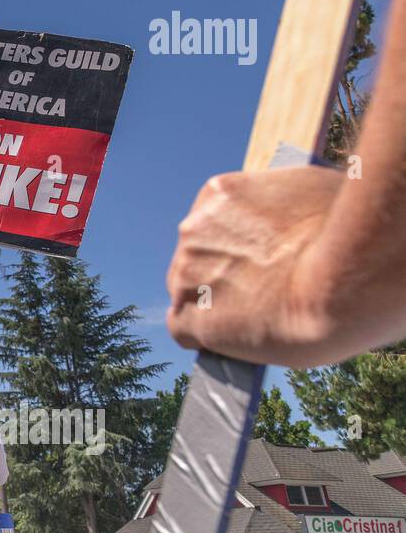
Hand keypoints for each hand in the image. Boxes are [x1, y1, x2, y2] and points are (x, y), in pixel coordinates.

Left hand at [166, 166, 345, 365]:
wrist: (342, 280)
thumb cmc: (349, 232)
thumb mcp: (313, 193)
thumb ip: (284, 205)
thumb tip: (294, 213)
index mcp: (219, 193)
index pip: (214, 224)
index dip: (238, 247)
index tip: (261, 261)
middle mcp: (193, 229)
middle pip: (199, 257)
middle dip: (227, 273)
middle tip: (264, 290)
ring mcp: (187, 274)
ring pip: (189, 293)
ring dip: (215, 304)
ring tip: (258, 316)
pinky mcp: (193, 317)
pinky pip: (182, 330)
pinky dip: (203, 335)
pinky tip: (227, 339)